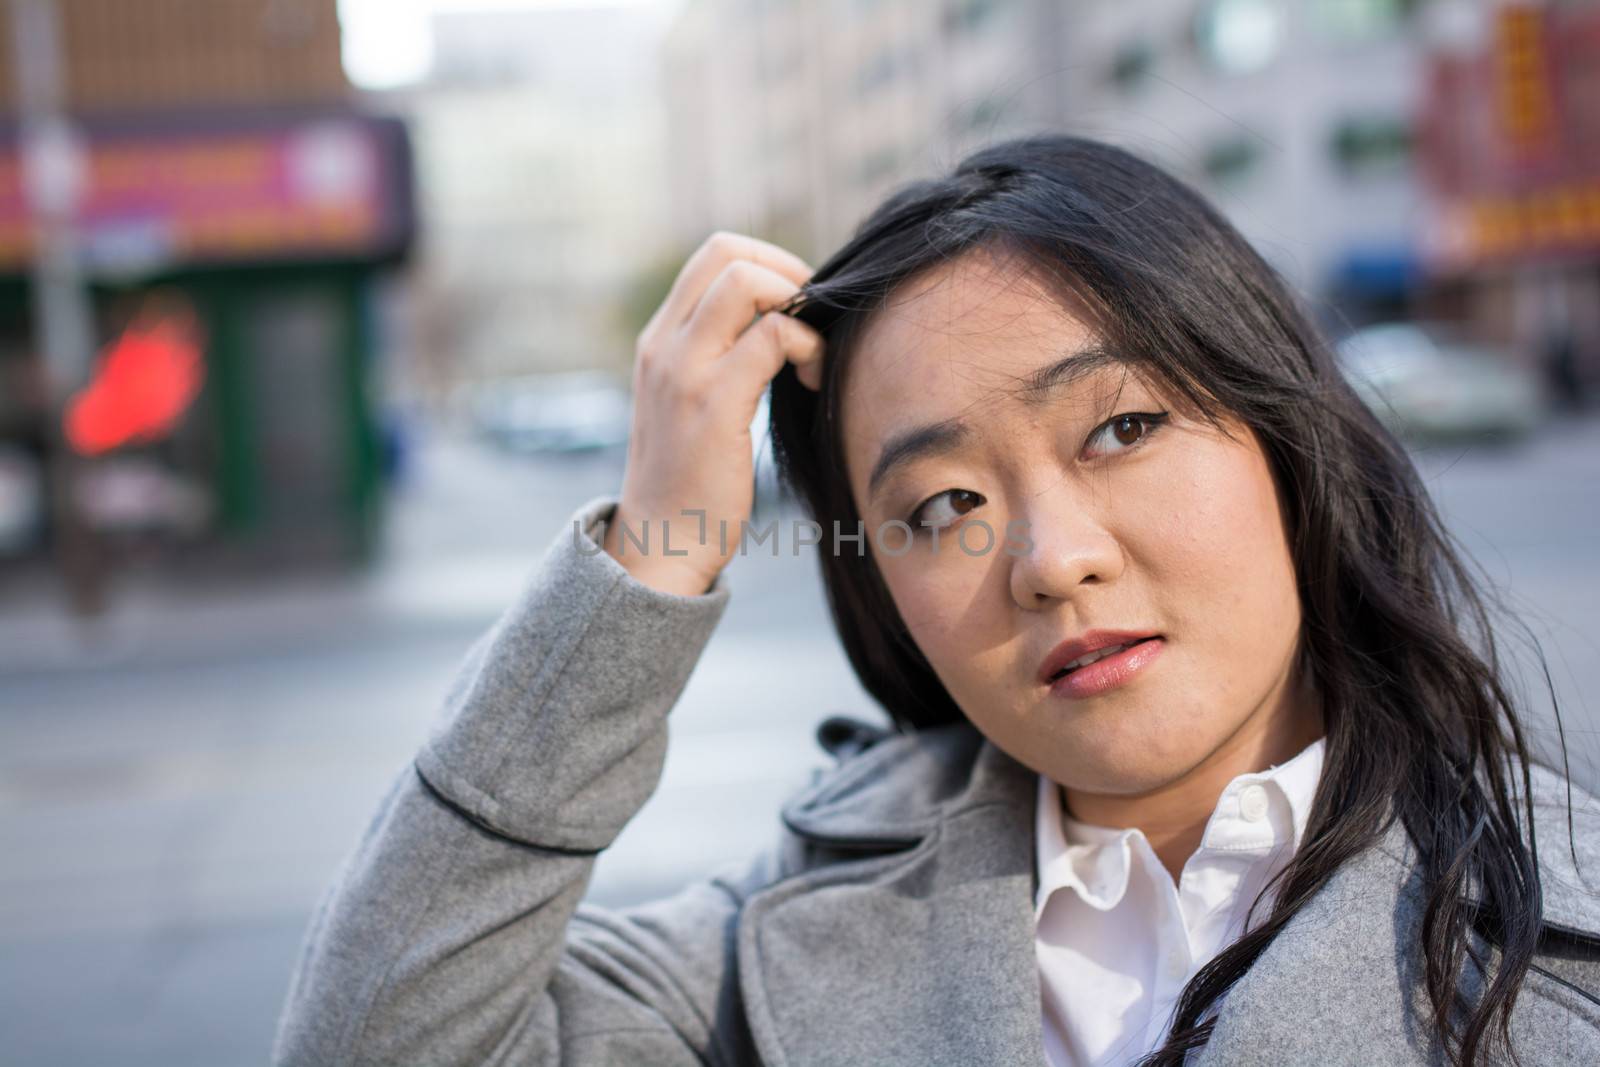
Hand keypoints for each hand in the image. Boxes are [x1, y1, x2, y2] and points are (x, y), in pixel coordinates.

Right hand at [603, 231, 824, 595]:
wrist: (660, 545)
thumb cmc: (690, 484)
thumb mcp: (692, 405)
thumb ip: (719, 360)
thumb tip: (781, 324)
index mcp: (659, 341)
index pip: (712, 256)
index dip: (767, 265)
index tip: (795, 310)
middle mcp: (664, 344)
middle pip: (727, 251)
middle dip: (786, 272)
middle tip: (810, 322)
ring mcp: (684, 369)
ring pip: (747, 281)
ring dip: (797, 306)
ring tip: (810, 355)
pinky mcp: (714, 401)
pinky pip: (773, 336)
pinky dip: (807, 346)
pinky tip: (810, 382)